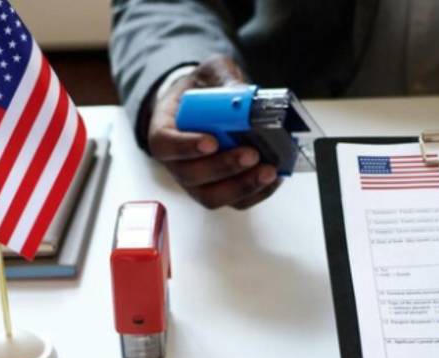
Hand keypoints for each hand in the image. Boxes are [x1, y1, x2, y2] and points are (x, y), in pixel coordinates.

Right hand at [148, 55, 280, 209]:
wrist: (208, 109)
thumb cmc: (203, 92)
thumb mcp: (209, 73)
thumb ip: (222, 77)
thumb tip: (243, 94)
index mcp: (164, 132)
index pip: (165, 145)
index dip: (185, 147)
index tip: (211, 142)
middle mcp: (177, 163)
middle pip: (192, 176)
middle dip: (224, 168)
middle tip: (251, 154)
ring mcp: (198, 183)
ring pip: (213, 197)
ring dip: (242, 187)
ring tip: (268, 170)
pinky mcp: (221, 191)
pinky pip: (236, 203)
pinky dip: (257, 193)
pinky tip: (274, 177)